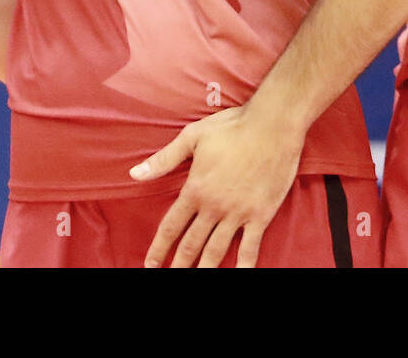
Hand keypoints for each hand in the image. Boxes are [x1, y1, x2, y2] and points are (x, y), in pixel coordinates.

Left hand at [130, 104, 304, 267]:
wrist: (273, 125)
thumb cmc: (233, 127)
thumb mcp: (193, 137)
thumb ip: (164, 159)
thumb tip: (134, 173)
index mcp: (195, 189)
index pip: (171, 226)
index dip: (159, 248)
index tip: (150, 264)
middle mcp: (214, 207)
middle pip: (191, 245)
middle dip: (178, 265)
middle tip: (170, 278)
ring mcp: (238, 213)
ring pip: (216, 251)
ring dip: (204, 270)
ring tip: (196, 282)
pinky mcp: (260, 214)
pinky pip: (250, 247)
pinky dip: (243, 266)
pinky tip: (238, 276)